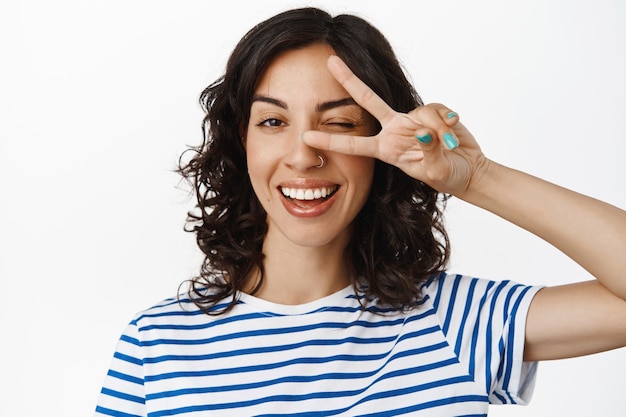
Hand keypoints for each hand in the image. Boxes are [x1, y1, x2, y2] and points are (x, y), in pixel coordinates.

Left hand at [302, 55, 488, 196]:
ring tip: (448, 146)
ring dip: (437, 130)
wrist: (468, 170)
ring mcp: (412, 120)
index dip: (330, 140)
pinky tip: (454, 130)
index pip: (353, 144)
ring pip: (420, 113)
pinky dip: (447, 121)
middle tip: (331, 62)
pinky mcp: (432, 112)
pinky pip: (437, 110)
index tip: (305, 137)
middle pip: (368, 100)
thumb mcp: (435, 171)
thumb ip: (429, 153)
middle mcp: (394, 130)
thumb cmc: (447, 176)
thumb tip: (424, 134)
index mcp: (386, 149)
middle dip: (350, 80)